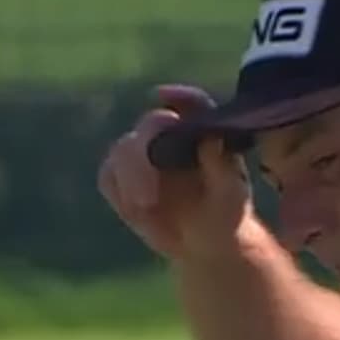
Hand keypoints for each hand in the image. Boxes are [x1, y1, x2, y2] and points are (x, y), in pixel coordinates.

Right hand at [99, 84, 254, 263]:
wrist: (206, 243)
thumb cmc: (227, 215)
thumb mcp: (231, 195)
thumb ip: (221, 167)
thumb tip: (210, 139)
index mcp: (203, 131)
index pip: (193, 105)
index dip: (179, 97)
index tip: (162, 96)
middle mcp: (171, 135)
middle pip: (148, 127)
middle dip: (142, 157)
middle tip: (147, 197)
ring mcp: (144, 152)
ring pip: (122, 150)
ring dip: (129, 179)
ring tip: (145, 208)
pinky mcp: (122, 175)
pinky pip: (108, 176)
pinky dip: (119, 194)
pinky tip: (137, 214)